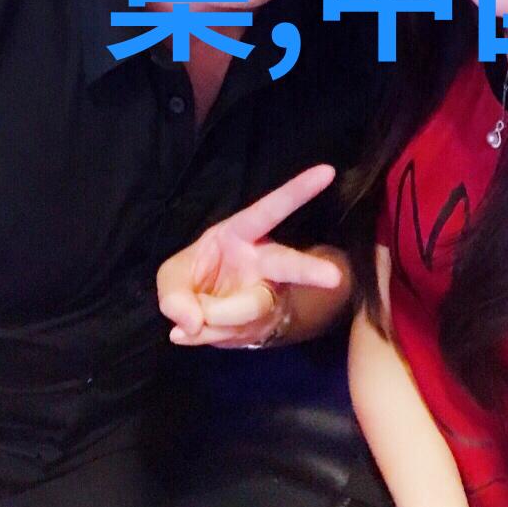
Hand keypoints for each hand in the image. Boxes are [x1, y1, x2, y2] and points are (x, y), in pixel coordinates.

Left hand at [157, 164, 342, 348]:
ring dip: (219, 318)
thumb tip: (191, 323)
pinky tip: (196, 330)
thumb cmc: (194, 278)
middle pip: (289, 263)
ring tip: (193, 321)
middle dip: (311, 270)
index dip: (298, 190)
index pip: (271, 208)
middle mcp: (264, 260)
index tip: (328, 171)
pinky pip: (238, 333)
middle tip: (334, 278)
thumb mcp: (173, 276)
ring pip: (253, 307)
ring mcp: (269, 293)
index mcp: (242, 232)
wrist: (205, 315)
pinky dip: (210, 336)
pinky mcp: (265, 322)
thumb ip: (174, 294)